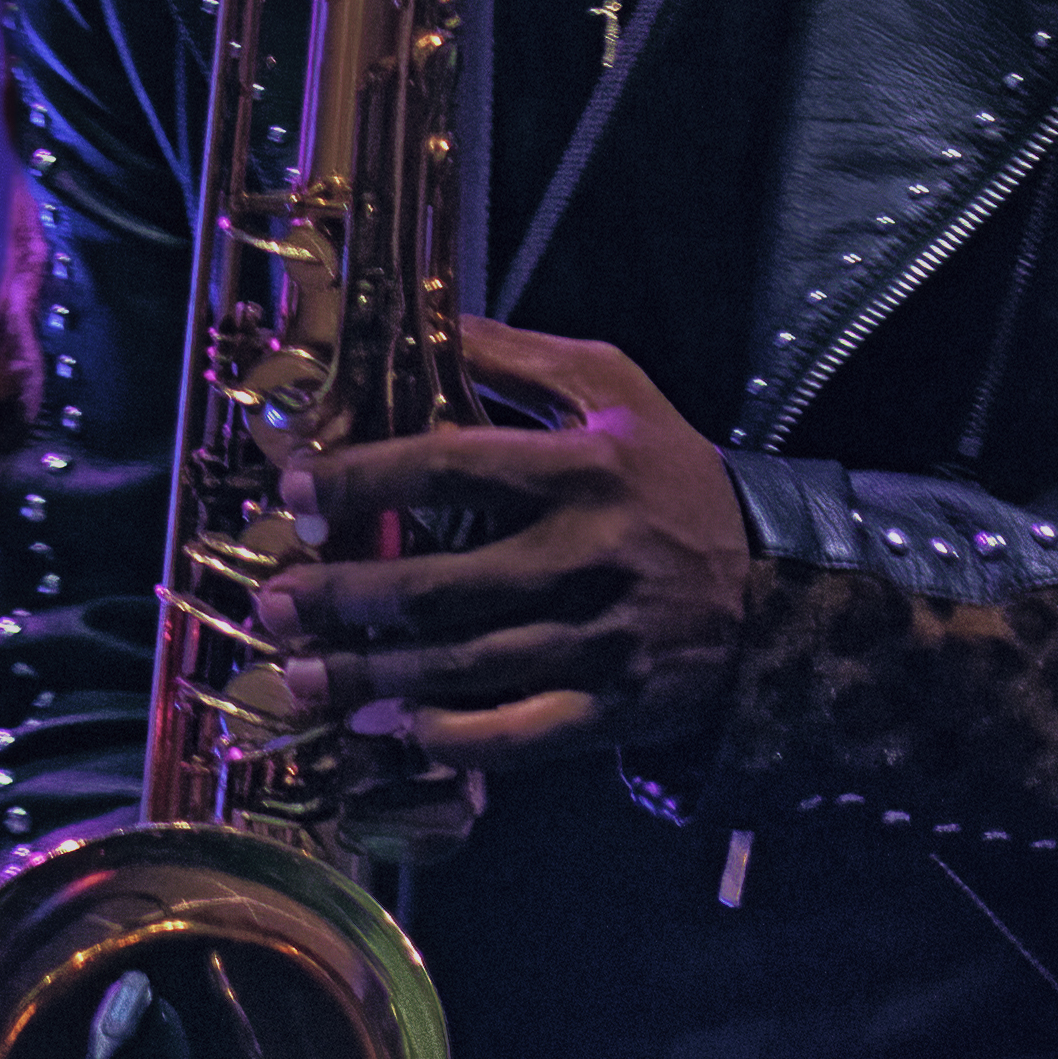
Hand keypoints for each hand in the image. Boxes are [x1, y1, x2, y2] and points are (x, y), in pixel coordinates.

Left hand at [251, 322, 749, 766]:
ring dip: (370, 676)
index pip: (452, 466)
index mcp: (585, 468)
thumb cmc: (676, 478)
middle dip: (345, 597)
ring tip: (299, 675)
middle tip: (276, 601)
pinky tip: (393, 730)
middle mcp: (589, 556)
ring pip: (463, 667)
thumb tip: (428, 320)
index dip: (365, 480)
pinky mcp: (613, 708)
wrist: (781, 588)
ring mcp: (601, 641)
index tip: (295, 490)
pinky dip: (451, 738)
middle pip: (442, 583)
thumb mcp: (616, 391)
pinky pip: (517, 735)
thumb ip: (520, 358)